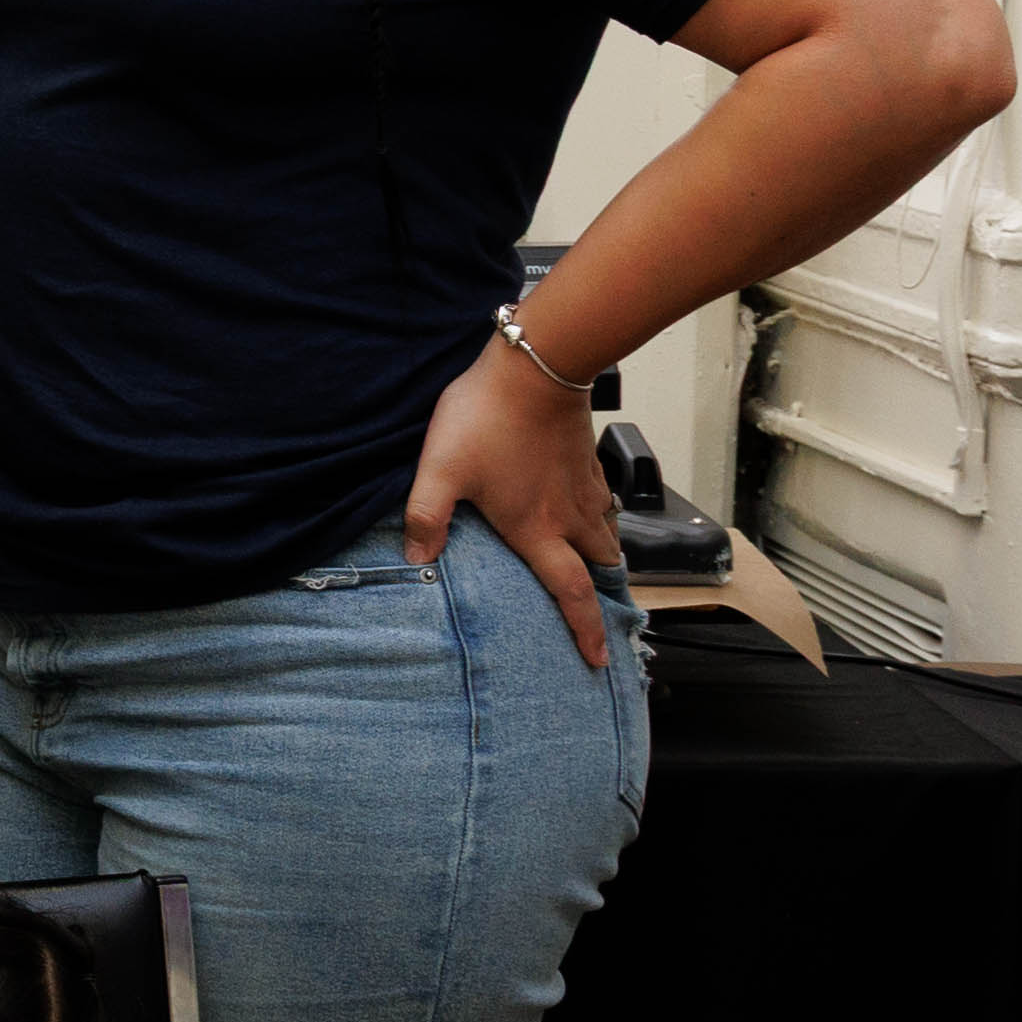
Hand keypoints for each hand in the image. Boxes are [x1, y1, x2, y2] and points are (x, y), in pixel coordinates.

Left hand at [401, 338, 615, 671]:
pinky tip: (588, 509)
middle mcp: (569, 514)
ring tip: (599, 568)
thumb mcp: (440, 470)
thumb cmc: (486, 418)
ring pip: (606, 531)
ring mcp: (582, 484)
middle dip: (605, 593)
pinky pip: (602, 498)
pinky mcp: (585, 457)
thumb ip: (424, 518)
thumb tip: (415, 562)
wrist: (536, 362)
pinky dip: (601, 515)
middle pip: (600, 565)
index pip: (570, 591)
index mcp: (536, 529)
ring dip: (606, 555)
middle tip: (605, 615)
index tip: (597, 659)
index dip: (585, 630)